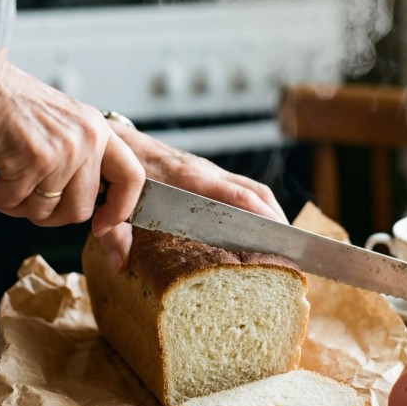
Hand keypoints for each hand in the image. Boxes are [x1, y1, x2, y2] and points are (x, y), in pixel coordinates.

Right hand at [0, 46, 143, 233]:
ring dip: (16, 205)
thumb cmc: (11, 106)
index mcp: (99, 130)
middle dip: (48, 214)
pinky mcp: (34, 161)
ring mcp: (64, 151)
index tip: (103, 226)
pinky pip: (13, 202)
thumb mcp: (63, 124)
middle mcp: (88, 140)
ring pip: (44, 211)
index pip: (132, 178)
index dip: (120, 209)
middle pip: (80, 209)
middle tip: (24, 199)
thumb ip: (80, 158)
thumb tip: (85, 206)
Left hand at [96, 124, 287, 271]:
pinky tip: (257, 225)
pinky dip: (255, 204)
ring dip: (269, 210)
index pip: (238, 195)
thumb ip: (117, 235)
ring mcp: (207, 170)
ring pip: (251, 187)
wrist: (117, 139)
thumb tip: (121, 267)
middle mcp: (205, 172)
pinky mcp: (205, 172)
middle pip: (255, 191)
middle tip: (290, 247)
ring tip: (281, 241)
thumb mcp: (116, 202)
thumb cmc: (119, 169)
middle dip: (276, 217)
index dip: (262, 215)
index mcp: (189, 179)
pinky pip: (240, 185)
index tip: (280, 235)